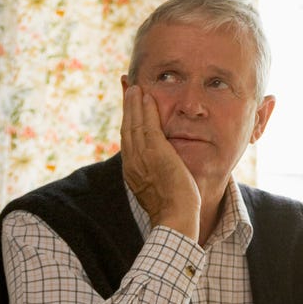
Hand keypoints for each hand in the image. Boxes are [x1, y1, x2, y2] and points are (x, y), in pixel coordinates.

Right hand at [120, 85, 200, 240]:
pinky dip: (145, 109)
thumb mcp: (160, 187)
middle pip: (127, 127)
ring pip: (134, 123)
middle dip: (127, 105)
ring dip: (133, 103)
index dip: (127, 119)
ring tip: (135, 86)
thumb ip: (157, 173)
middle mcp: (132, 162)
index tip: (128, 104)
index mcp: (132, 170)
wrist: (175, 217)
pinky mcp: (155, 153)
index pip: (128, 138)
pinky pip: (147, 125)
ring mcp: (142, 157)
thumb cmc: (174, 207)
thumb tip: (163, 167)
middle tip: (127, 86)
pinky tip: (146, 96)